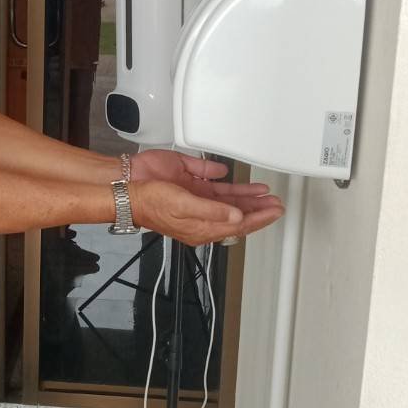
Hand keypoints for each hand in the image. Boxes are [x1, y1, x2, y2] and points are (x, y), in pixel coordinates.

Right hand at [131, 150, 280, 214]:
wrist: (129, 185)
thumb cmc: (149, 202)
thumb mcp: (184, 207)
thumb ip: (213, 211)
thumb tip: (237, 216)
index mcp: (201, 226)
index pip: (238, 225)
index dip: (259, 218)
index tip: (275, 212)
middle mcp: (202, 213)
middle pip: (237, 213)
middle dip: (259, 209)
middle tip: (277, 204)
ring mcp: (198, 198)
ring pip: (230, 199)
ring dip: (249, 196)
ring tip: (267, 194)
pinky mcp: (192, 182)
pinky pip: (216, 183)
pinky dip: (230, 182)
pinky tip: (239, 181)